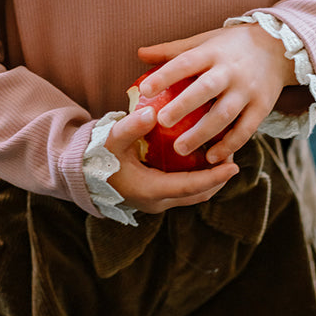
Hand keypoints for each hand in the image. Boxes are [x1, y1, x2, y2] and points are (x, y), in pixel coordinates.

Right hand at [105, 104, 238, 214]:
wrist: (81, 174)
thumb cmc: (96, 156)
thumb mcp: (112, 140)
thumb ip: (131, 127)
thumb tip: (152, 113)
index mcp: (150, 191)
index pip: (190, 187)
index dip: (214, 177)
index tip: (234, 165)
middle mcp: (157, 202)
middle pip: (198, 194)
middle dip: (219, 177)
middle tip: (231, 152)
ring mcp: (156, 202)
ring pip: (193, 194)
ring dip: (210, 178)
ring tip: (221, 153)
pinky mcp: (155, 197)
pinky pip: (184, 190)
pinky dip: (197, 177)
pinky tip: (201, 156)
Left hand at [135, 23, 295, 164]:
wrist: (279, 47)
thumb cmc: (231, 45)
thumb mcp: (204, 41)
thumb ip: (173, 50)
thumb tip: (140, 54)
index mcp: (213, 52)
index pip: (186, 62)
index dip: (165, 75)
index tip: (145, 90)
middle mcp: (231, 70)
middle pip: (206, 89)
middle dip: (184, 106)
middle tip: (162, 122)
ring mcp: (248, 90)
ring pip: (225, 113)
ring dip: (203, 133)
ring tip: (181, 149)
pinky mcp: (262, 106)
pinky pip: (245, 129)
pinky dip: (229, 144)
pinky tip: (212, 157)